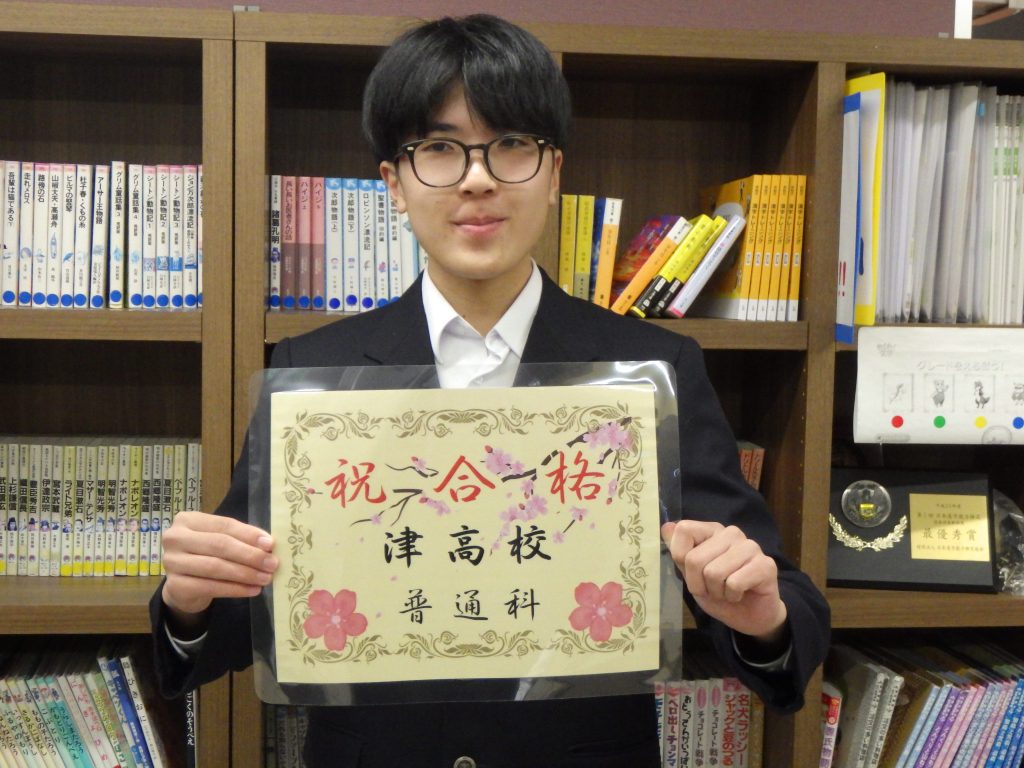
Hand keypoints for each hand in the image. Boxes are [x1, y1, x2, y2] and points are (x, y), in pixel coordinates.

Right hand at [161, 511, 277, 623]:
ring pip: (215, 567)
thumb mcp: (220, 541)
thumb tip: (268, 545)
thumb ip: (240, 539)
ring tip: (266, 578)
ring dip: (245, 573)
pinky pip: (210, 587)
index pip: (224, 525)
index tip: (270, 544)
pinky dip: (235, 589)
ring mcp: (172, 562)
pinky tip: (252, 590)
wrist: (183, 586)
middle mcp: (175, 538)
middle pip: (219, 545)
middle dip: (250, 555)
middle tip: (272, 564)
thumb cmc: (206, 556)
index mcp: (188, 520)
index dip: (249, 535)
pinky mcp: (175, 585)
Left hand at [661, 520, 786, 642]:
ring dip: (717, 591)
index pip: (684, 530)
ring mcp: (750, 546)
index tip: (693, 573)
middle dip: (699, 583)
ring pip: (714, 572)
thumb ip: (679, 552)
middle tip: (713, 589)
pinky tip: (741, 594)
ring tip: (727, 591)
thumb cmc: (719, 593)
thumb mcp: (692, 575)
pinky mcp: (765, 565)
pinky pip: (734, 583)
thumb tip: (666, 527)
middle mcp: (731, 533)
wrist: (750, 616)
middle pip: (695, 558)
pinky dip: (732, 596)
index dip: (680, 558)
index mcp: (712, 531)